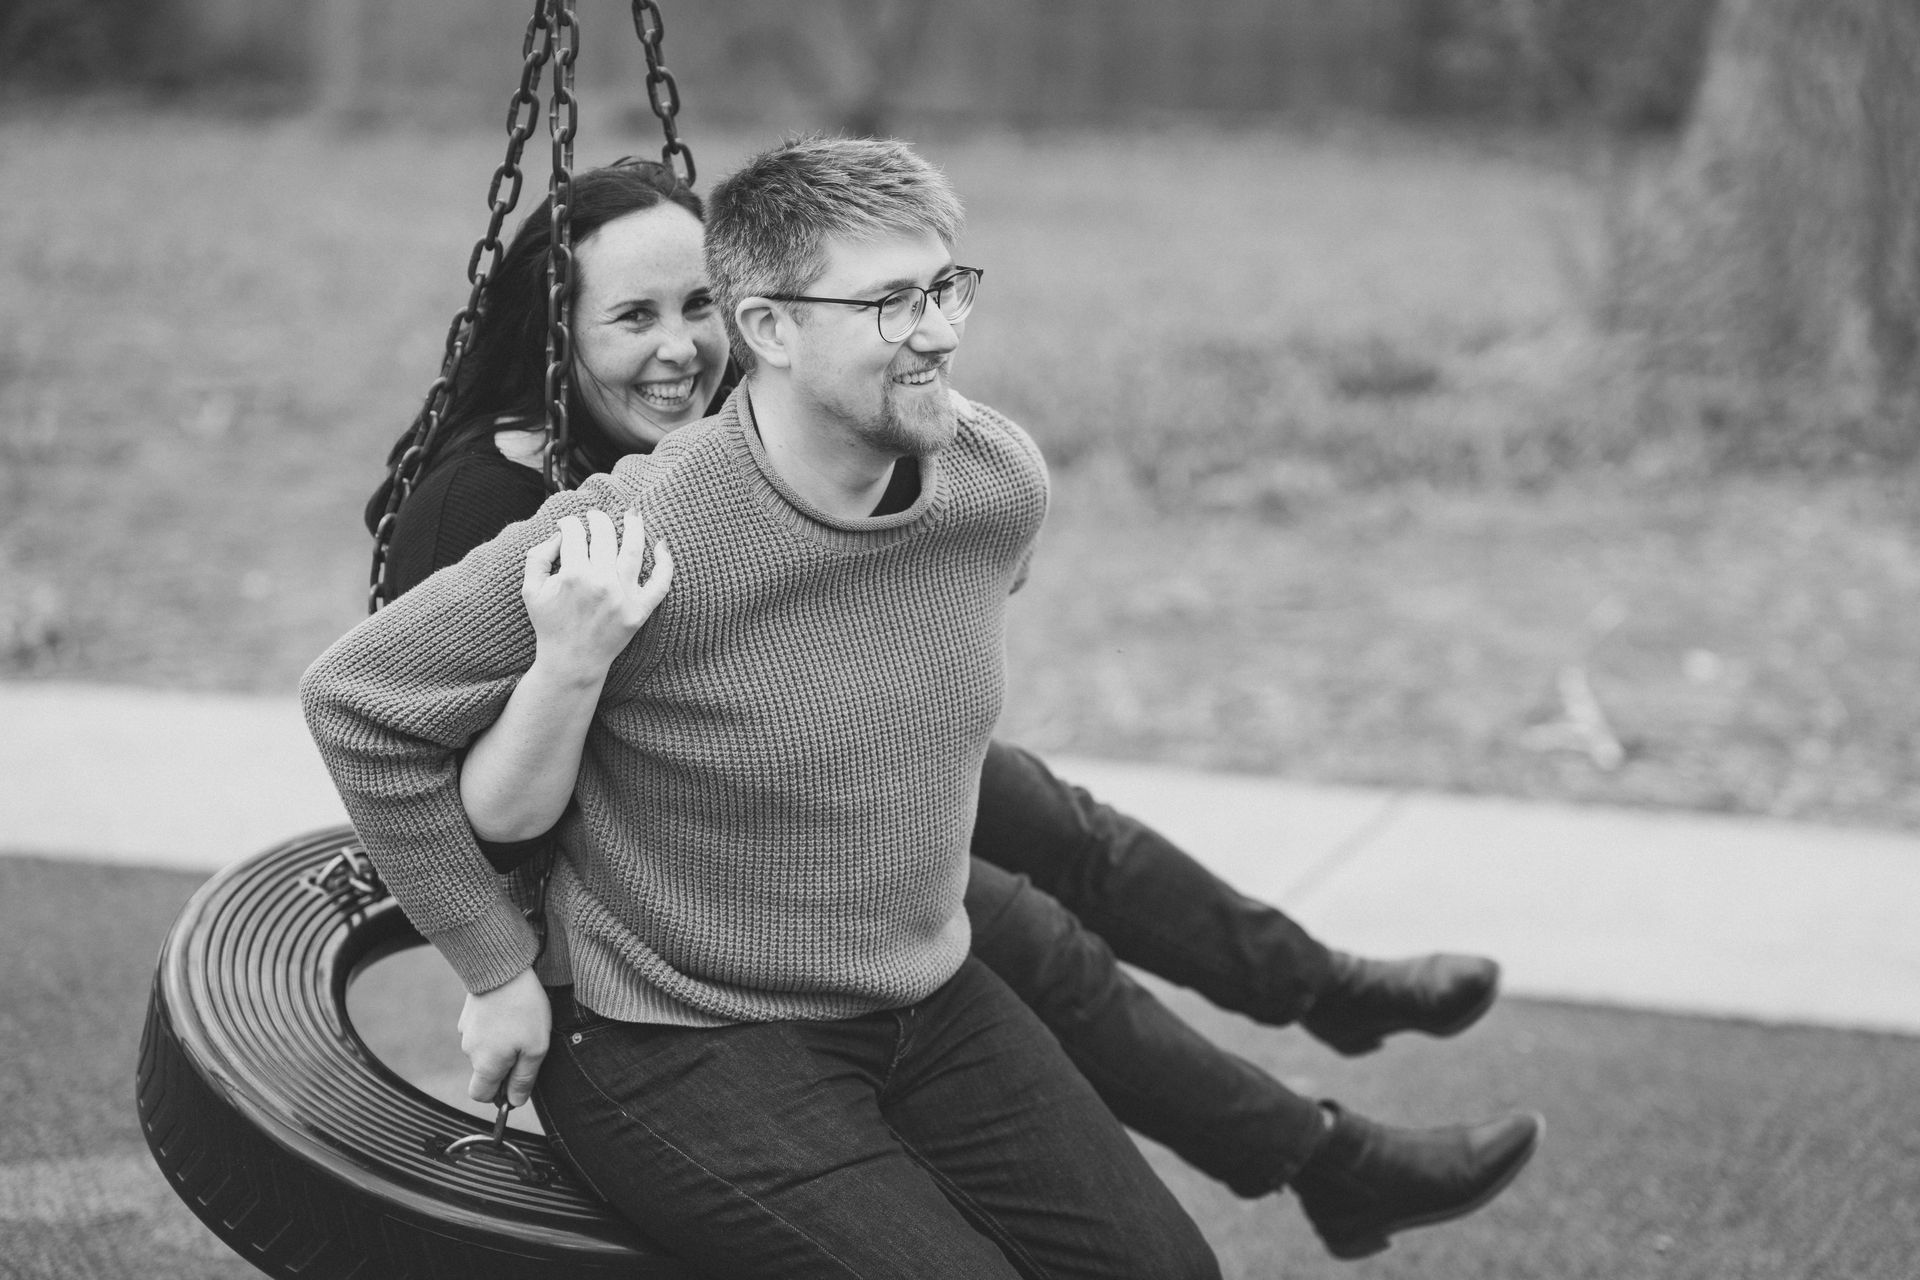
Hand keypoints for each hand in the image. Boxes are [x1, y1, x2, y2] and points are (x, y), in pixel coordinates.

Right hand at [456, 968, 551, 1106]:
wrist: (502, 969)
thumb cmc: (523, 1010)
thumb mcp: (535, 1049)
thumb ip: (524, 1079)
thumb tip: (515, 1103)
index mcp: (485, 1065)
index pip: (481, 1095)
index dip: (499, 1095)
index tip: (517, 1081)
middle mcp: (469, 1051)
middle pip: (484, 1071)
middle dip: (504, 1065)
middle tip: (527, 1044)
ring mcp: (466, 1031)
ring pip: (484, 1049)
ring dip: (501, 1043)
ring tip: (521, 1022)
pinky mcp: (468, 1014)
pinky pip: (482, 1030)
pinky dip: (495, 1026)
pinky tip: (510, 1011)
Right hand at [521, 509, 673, 678]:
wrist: (572, 662)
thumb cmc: (550, 623)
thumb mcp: (530, 589)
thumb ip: (537, 556)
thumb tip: (559, 533)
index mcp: (573, 575)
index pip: (575, 533)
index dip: (570, 523)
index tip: (568, 524)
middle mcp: (601, 582)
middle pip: (605, 535)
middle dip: (598, 518)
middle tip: (595, 515)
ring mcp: (623, 596)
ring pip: (635, 549)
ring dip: (634, 526)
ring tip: (631, 515)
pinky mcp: (640, 610)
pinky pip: (661, 583)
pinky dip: (666, 562)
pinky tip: (662, 545)